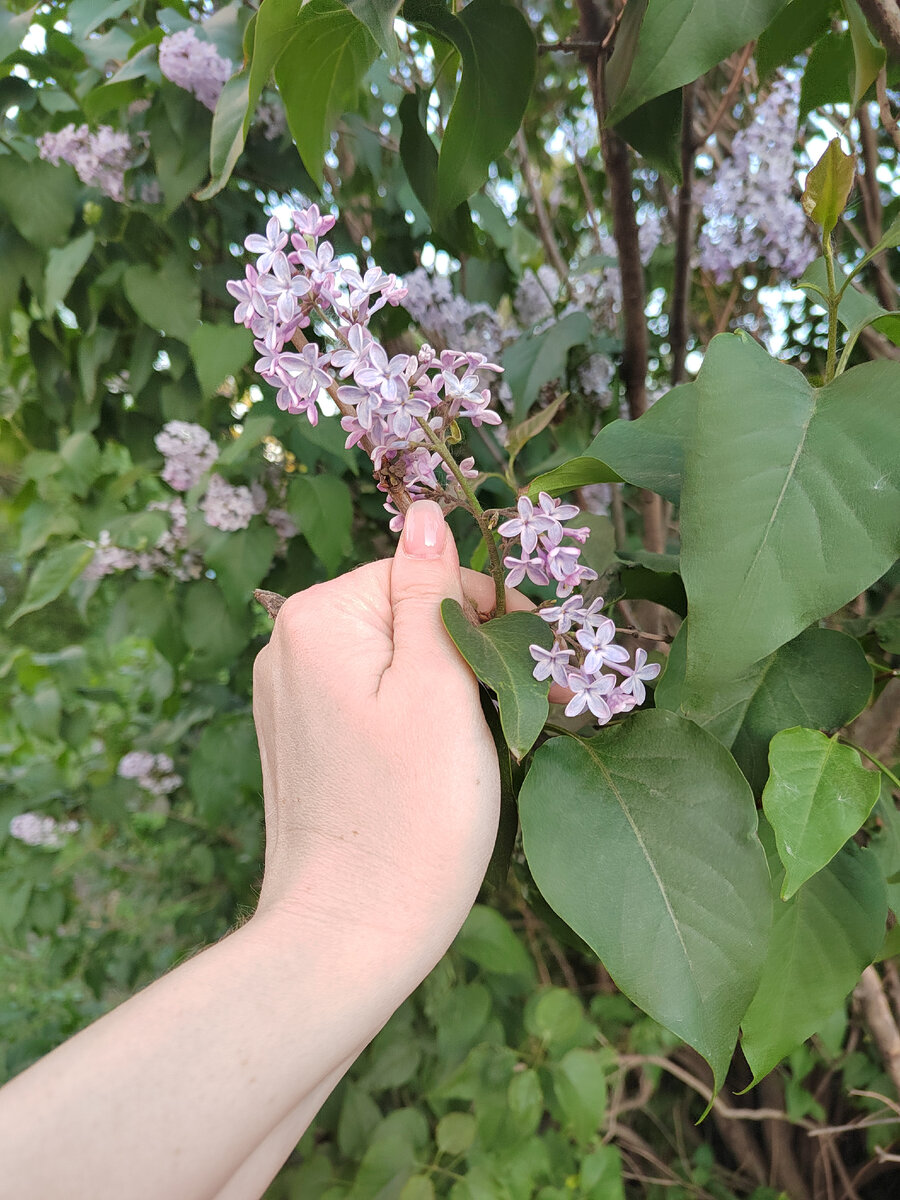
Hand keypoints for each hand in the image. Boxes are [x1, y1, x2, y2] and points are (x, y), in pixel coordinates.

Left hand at [251, 498, 564, 983]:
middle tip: (522, 709)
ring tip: (486, 742)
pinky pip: (371, 701)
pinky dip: (415, 718)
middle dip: (469, 649)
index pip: (420, 571)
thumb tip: (426, 512)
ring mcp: (288, 699)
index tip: (533, 663)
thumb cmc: (412, 816)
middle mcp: (287, 647)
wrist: (351, 937)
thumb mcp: (439, 686)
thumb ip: (432, 590)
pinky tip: (441, 764)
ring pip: (393, 659)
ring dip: (449, 686)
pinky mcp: (301, 743)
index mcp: (316, 618)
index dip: (486, 611)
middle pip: (405, 613)